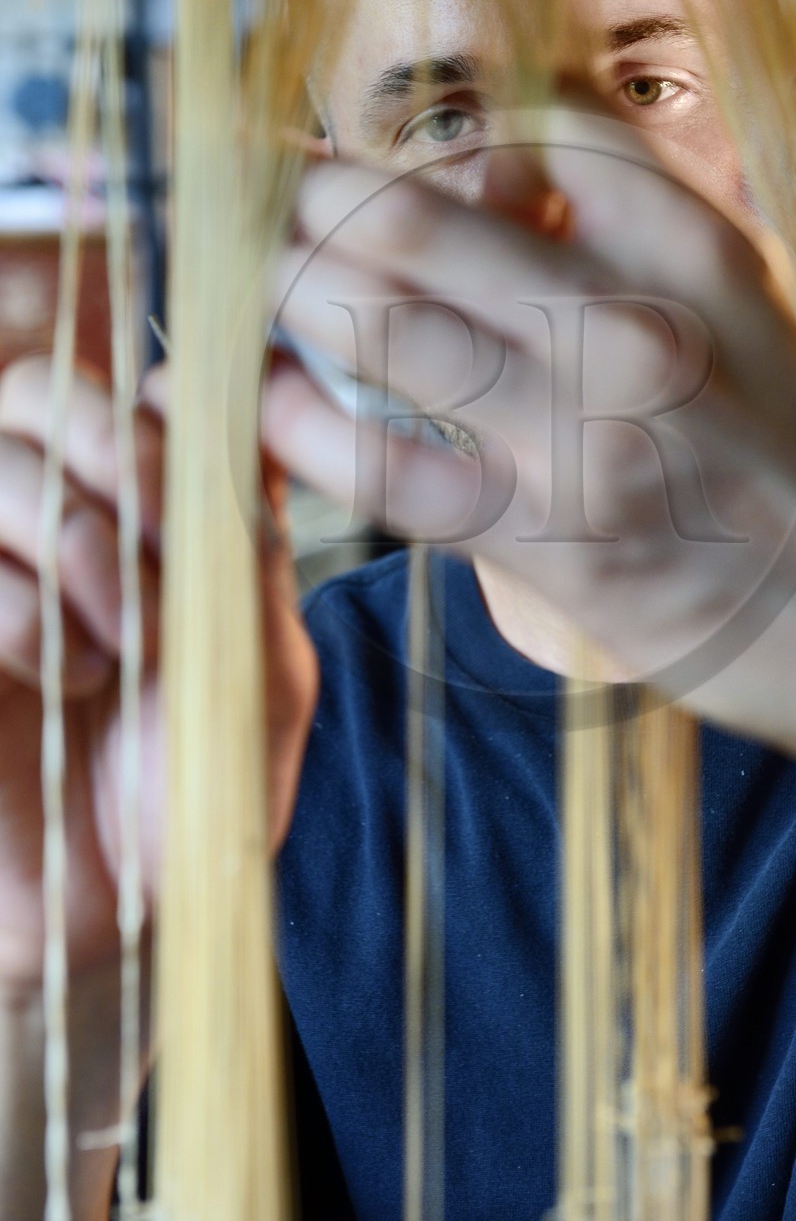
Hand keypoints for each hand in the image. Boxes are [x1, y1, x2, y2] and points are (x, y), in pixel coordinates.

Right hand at [0, 356, 316, 994]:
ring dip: (73, 537)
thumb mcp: (261, 659)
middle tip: (158, 544)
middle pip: (38, 391)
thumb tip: (256, 419)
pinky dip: (19, 606)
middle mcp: (53, 523)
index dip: (168, 415)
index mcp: (140, 517)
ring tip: (120, 641)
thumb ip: (252, 541)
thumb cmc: (198, 787)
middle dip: (114, 448)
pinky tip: (62, 672)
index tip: (206, 488)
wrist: (123, 915)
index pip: (133, 390)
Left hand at [265, 137, 795, 776]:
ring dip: (285, 299)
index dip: (419, 146)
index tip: (359, 170)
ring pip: (390, 330)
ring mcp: (592, 433)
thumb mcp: (751, 305)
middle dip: (304, 203)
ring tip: (235, 288)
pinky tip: (260, 404)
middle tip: (242, 200)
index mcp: (691, 241)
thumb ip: (631, 238)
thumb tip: (487, 192)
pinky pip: (395, 471)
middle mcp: (635, 319)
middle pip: (418, 219)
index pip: (521, 131)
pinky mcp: (557, 542)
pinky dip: (306, 431)